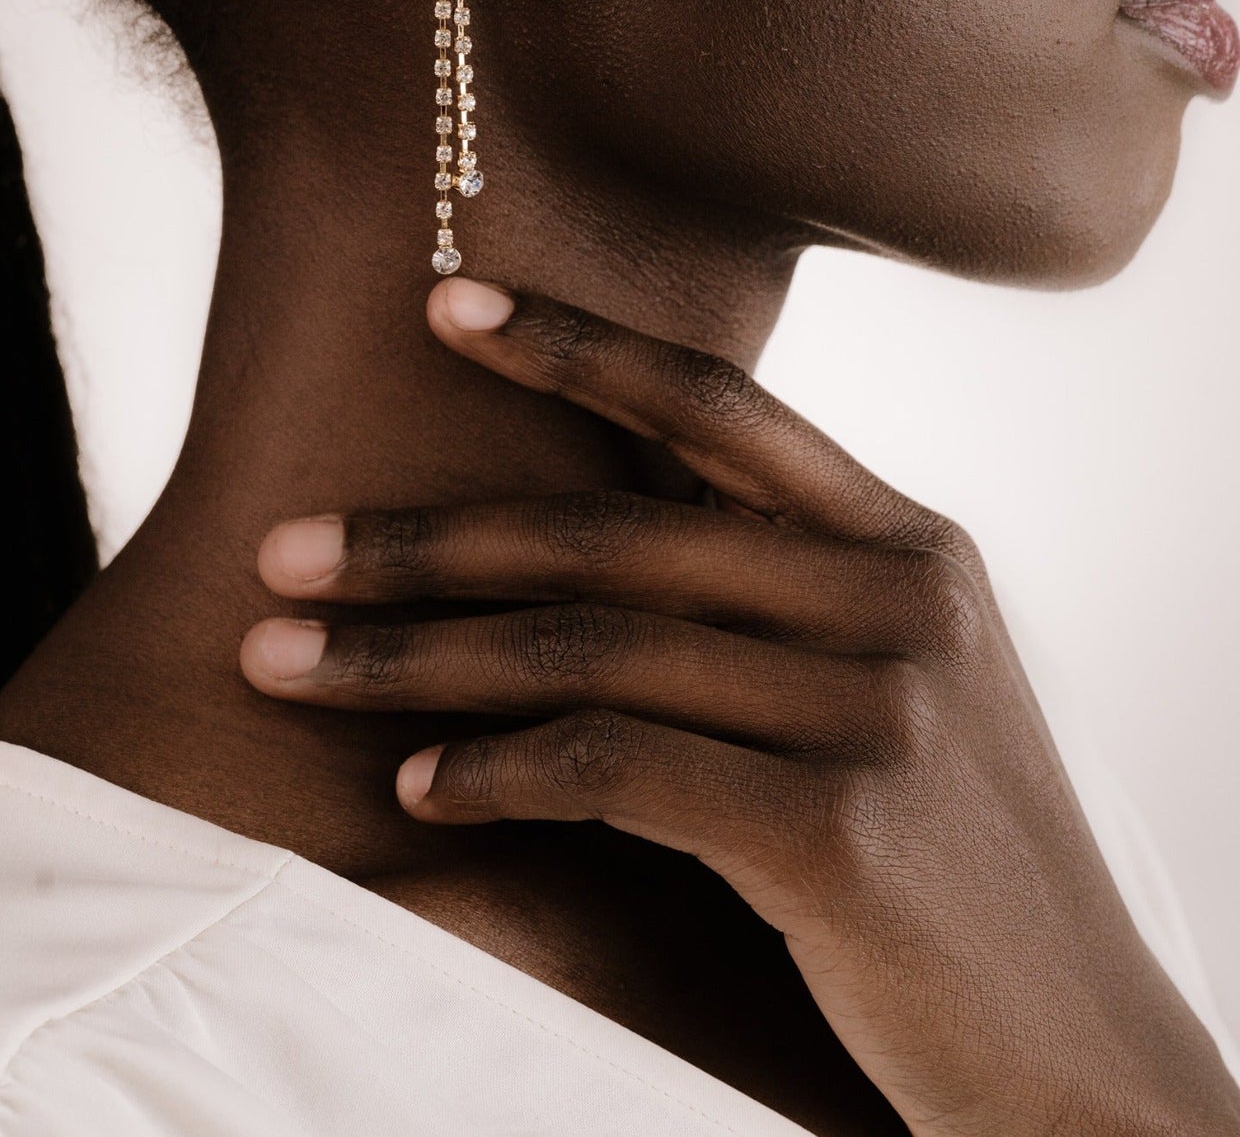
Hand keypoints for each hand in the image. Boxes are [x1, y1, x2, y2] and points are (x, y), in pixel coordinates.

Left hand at [242, 280, 1239, 1136]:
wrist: (1082, 1057)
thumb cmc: (955, 867)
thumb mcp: (894, 687)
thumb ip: (780, 592)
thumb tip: (605, 512)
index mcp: (911, 543)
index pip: (718, 408)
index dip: (576, 347)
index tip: (446, 303)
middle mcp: (898, 599)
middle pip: (614, 534)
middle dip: (425, 540)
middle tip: (280, 550)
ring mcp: (873, 709)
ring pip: (589, 645)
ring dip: (413, 658)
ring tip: (283, 663)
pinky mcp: (836, 829)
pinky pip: (610, 767)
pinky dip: (493, 772)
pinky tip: (412, 789)